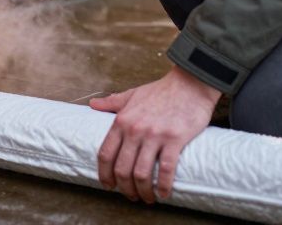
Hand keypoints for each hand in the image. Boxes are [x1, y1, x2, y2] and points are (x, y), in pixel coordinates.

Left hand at [90, 66, 219, 203]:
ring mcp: (154, 135)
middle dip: (125, 188)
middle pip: (122, 169)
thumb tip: (92, 104)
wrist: (189, 84)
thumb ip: (112, 102)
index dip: (104, 174)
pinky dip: (164, 186)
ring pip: (141, 173)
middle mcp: (134, 130)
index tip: (108, 185)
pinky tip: (164, 193)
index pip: (105, 154)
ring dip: (143, 191)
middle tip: (131, 196)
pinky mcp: (174, 139)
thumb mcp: (131, 95)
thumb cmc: (160, 91)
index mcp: (121, 121)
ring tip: (147, 198)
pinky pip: (166, 169)